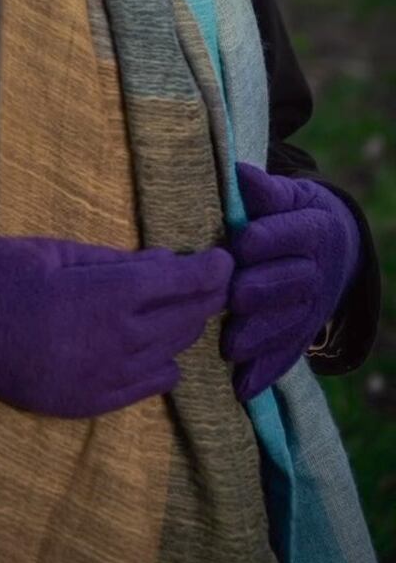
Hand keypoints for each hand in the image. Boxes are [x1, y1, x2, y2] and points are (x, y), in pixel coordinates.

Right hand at [0, 233, 232, 417]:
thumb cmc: (5, 273)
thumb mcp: (64, 250)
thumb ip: (120, 261)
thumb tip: (167, 264)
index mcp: (115, 294)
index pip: (188, 284)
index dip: (215, 270)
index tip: (225, 259)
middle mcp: (122, 340)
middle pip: (188, 319)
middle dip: (202, 296)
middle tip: (203, 279)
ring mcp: (109, 377)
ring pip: (174, 352)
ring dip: (180, 328)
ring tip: (173, 309)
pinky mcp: (93, 403)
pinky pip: (151, 384)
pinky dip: (160, 362)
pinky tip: (148, 346)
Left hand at [222, 163, 361, 400]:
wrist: (334, 244)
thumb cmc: (293, 212)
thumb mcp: (288, 194)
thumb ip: (265, 191)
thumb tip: (241, 174)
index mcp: (315, 229)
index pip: (293, 234)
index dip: (265, 240)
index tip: (240, 244)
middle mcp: (318, 271)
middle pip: (292, 283)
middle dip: (262, 291)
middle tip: (233, 298)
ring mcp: (314, 306)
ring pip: (290, 324)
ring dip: (261, 337)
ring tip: (229, 346)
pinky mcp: (304, 333)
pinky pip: (289, 354)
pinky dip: (266, 372)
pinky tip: (242, 388)